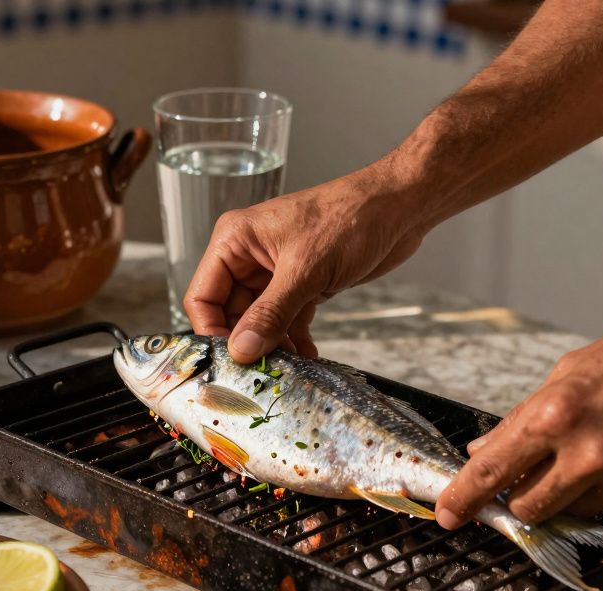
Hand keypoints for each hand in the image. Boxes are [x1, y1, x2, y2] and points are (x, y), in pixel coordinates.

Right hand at [183, 163, 428, 363]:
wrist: (399, 207)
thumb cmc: (350, 218)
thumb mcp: (304, 270)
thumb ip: (270, 314)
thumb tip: (241, 350)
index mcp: (235, 241)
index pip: (203, 296)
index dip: (212, 331)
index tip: (230, 362)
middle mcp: (249, 256)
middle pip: (230, 313)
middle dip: (246, 343)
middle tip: (262, 372)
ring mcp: (275, 271)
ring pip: (259, 320)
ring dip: (272, 345)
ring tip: (288, 370)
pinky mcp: (302, 283)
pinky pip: (287, 319)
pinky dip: (295, 339)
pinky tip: (307, 358)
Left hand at [435, 305, 602, 527]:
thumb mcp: (573, 369)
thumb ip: (525, 417)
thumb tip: (484, 450)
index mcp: (557, 413)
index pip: (492, 470)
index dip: (463, 498)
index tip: (448, 515)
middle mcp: (586, 454)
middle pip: (528, 507)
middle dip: (520, 500)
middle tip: (532, 478)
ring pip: (573, 511)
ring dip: (572, 491)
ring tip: (602, 447)